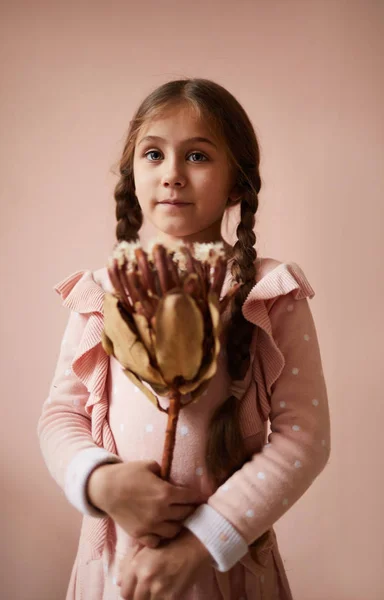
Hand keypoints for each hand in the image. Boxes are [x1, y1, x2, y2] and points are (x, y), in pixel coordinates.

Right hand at [87, 460, 204, 547]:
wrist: (105, 488)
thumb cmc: (128, 473)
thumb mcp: (149, 465)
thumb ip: (164, 472)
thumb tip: (172, 478)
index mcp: (165, 492)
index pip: (191, 497)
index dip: (198, 497)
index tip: (202, 498)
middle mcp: (161, 511)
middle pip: (186, 515)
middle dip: (190, 510)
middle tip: (190, 507)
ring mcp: (150, 525)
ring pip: (174, 531)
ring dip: (177, 524)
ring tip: (176, 518)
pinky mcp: (139, 534)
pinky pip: (157, 541)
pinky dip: (161, 536)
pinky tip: (160, 528)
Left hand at [117, 528, 211, 598]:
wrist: (195, 543)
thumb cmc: (169, 541)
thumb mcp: (145, 546)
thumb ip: (128, 563)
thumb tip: (118, 582)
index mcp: (136, 565)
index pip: (124, 592)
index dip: (129, 592)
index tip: (135, 590)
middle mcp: (145, 578)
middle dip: (138, 596)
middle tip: (147, 589)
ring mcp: (159, 589)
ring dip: (150, 598)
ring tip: (157, 588)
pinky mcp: (172, 596)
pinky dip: (162, 599)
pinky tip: (166, 590)